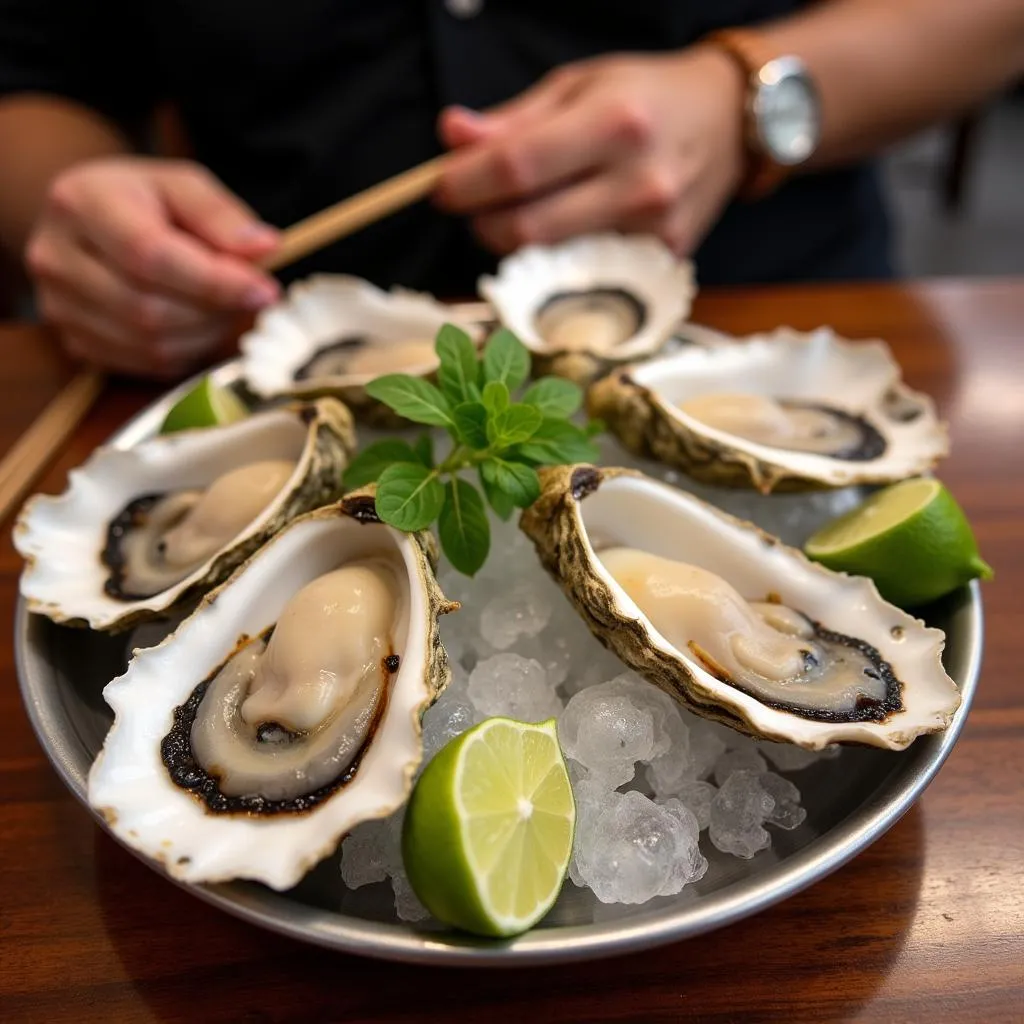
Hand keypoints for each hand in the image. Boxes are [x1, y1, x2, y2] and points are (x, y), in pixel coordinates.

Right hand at [25, 157, 281, 378]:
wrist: (86, 220)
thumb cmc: (141, 200)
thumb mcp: (182, 185)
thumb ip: (222, 215)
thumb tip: (265, 248)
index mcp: (81, 203)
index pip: (150, 255)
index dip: (214, 281)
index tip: (264, 291)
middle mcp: (57, 258)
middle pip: (150, 308)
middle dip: (214, 309)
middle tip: (248, 295)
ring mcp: (59, 306)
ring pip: (152, 344)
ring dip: (205, 332)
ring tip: (222, 304)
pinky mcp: (76, 342)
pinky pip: (148, 363)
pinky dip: (187, 349)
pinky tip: (197, 322)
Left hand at [436, 46, 745, 256]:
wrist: (731, 124)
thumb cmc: (648, 96)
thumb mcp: (580, 85)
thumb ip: (513, 120)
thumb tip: (451, 138)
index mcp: (614, 122)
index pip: (516, 169)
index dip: (465, 185)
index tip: (442, 187)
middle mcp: (638, 183)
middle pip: (526, 230)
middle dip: (482, 222)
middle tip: (477, 204)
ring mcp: (652, 232)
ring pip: (550, 262)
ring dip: (517, 244)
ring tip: (525, 211)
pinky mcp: (660, 263)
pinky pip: (584, 274)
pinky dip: (558, 258)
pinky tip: (568, 228)